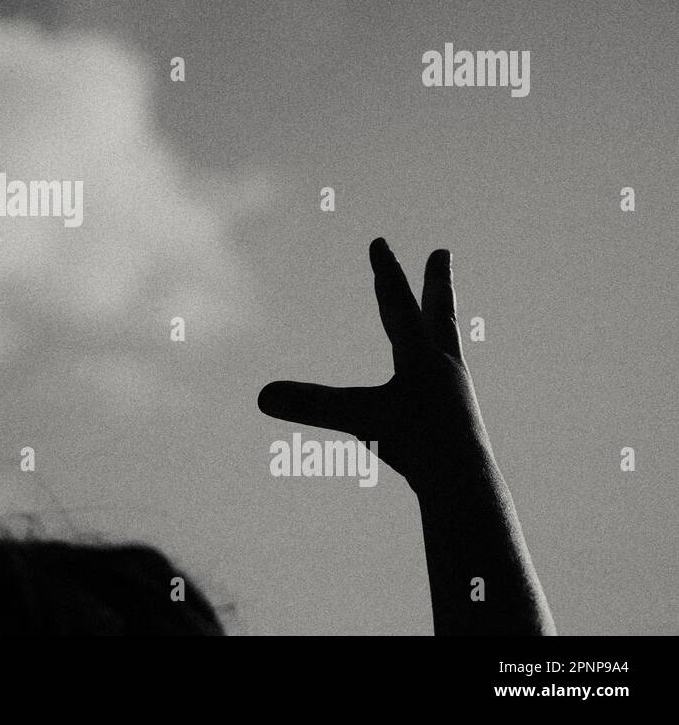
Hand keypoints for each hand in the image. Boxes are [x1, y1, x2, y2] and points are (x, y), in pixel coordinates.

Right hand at [258, 238, 495, 494]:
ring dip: (438, 323)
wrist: (468, 485)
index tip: (379, 243)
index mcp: (423, 358)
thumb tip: (261, 396)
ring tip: (437, 311)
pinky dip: (433, 369)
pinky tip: (428, 381)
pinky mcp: (456, 419)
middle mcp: (444, 368)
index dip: (386, 272)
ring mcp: (454, 394)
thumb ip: (312, 405)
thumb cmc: (418, 447)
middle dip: (436, 282)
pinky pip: (442, 382)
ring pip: (445, 346)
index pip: (398, 304)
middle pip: (438, 314)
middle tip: (443, 253)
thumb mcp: (360, 420)